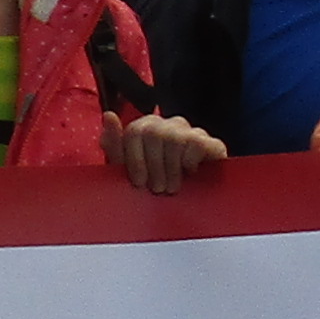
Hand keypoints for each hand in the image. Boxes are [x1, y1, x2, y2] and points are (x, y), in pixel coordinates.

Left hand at [103, 112, 224, 196]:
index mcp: (144, 127)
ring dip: (171, 168)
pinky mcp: (211, 143)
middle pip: (154, 133)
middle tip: (157, 189)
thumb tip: (108, 115)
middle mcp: (167, 124)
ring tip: (171, 187)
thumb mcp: (126, 169)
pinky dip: (191, 160)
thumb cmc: (150, 184)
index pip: (134, 131)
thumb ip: (114, 144)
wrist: (185, 203)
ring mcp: (190, 132)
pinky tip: (189, 174)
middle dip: (153, 166)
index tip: (138, 182)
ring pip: (175, 138)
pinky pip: (198, 143)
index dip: (135, 159)